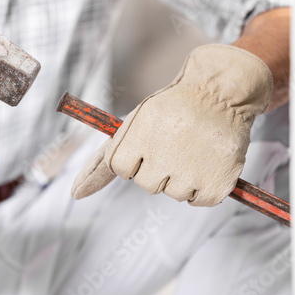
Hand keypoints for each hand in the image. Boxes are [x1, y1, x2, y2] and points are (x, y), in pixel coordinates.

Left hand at [72, 44, 272, 206]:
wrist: (219, 93)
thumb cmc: (168, 112)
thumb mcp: (132, 127)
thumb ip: (101, 163)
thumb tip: (75, 194)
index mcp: (137, 138)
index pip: (121, 169)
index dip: (135, 156)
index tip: (150, 140)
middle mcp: (164, 156)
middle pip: (147, 184)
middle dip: (158, 168)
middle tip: (174, 143)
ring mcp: (193, 171)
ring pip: (174, 194)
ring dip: (182, 177)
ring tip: (194, 148)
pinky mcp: (219, 182)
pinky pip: (199, 200)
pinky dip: (202, 187)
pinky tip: (207, 161)